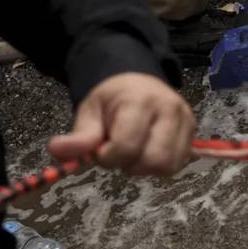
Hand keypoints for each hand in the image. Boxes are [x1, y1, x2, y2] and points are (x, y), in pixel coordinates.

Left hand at [47, 71, 194, 175]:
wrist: (138, 81)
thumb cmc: (112, 98)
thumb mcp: (89, 112)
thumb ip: (78, 136)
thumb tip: (55, 151)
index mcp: (140, 101)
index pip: (127, 145)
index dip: (109, 157)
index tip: (101, 150)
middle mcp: (169, 109)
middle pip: (153, 159)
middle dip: (130, 164)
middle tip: (118, 153)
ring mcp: (185, 120)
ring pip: (169, 166)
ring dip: (145, 168)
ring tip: (134, 153)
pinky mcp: (192, 132)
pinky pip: (178, 164)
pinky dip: (159, 166)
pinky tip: (147, 153)